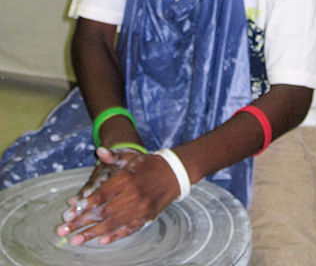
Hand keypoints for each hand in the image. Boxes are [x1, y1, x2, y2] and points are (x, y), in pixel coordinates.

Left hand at [56, 147, 180, 245]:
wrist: (173, 173)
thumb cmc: (148, 164)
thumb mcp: (130, 157)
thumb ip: (113, 156)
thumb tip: (99, 151)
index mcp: (126, 179)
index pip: (100, 196)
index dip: (83, 206)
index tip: (68, 213)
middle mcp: (132, 195)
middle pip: (103, 213)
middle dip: (81, 222)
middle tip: (63, 230)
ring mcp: (140, 208)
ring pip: (113, 224)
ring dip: (92, 233)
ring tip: (76, 240)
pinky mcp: (146, 217)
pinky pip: (128, 229)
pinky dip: (114, 236)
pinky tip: (101, 241)